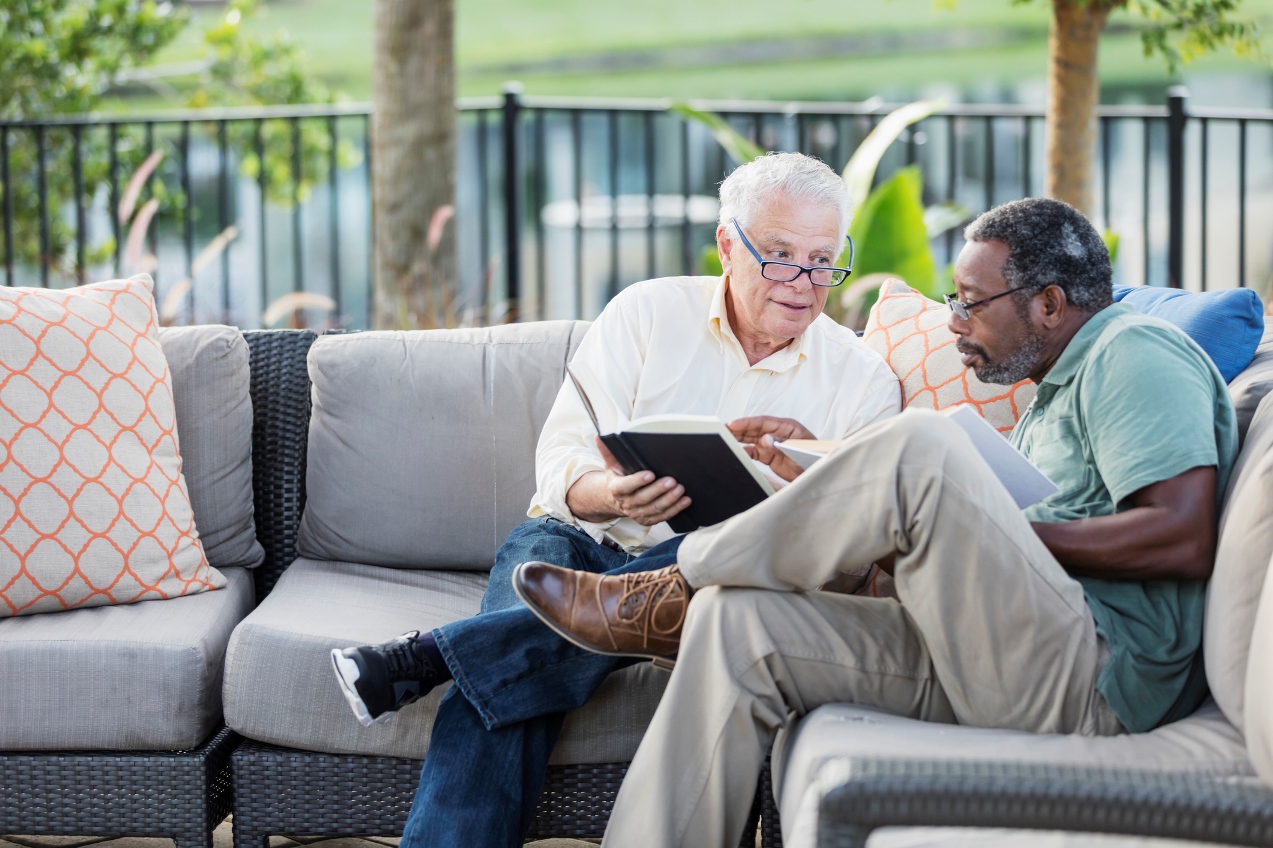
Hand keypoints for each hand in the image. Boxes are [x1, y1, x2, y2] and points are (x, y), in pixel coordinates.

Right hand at [564, 437, 691, 525]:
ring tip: (680, 489)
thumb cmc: (617, 478)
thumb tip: (599, 436)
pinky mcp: (647, 520)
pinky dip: (675, 509)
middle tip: (672, 481)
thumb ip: (608, 451)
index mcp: (616, 488)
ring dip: (669, 500)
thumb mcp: (611, 465)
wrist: (615, 500)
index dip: (637, 481)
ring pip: (654, 508)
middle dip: (658, 490)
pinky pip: (662, 517)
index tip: (650, 474)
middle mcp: (626, 503)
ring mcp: (637, 513)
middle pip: (643, 498)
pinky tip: (685, 501)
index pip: (625, 486)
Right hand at [727, 416, 814, 482]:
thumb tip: (765, 439)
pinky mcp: (770, 455)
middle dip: (738, 428)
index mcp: (787, 427)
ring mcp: (773, 444)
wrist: (819, 474)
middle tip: (722, 428)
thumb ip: (782, 443)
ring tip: (724, 436)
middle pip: (754, 428)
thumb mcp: (799, 450)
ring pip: (752, 438)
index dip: (747, 422)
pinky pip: (754, 451)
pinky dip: (744, 451)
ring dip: (739, 438)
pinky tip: (736, 451)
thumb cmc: (814, 459)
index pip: (763, 422)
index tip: (733, 424)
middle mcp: (778, 433)